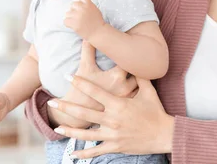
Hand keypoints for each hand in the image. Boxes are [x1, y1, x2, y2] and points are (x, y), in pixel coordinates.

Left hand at [47, 76, 173, 157]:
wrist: (164, 134)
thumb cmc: (156, 112)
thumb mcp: (149, 92)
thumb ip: (140, 76)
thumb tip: (135, 61)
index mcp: (118, 105)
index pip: (95, 92)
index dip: (80, 83)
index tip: (68, 76)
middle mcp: (112, 119)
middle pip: (84, 112)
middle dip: (67, 106)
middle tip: (52, 101)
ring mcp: (112, 135)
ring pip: (86, 133)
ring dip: (70, 130)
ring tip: (57, 126)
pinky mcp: (115, 146)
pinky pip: (96, 151)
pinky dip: (83, 154)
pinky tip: (72, 154)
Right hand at [48, 41, 137, 127]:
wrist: (78, 114)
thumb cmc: (81, 89)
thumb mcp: (84, 67)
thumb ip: (88, 49)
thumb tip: (89, 34)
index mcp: (117, 76)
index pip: (131, 59)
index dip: (133, 52)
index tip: (135, 46)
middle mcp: (126, 87)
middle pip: (140, 70)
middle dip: (139, 63)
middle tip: (142, 55)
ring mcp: (128, 98)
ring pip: (142, 83)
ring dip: (141, 76)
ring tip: (142, 67)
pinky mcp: (129, 106)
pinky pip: (140, 93)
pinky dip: (141, 87)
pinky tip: (139, 82)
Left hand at [64, 0, 105, 39]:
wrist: (98, 32)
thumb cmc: (97, 22)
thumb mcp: (94, 9)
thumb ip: (86, 5)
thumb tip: (74, 4)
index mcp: (88, 3)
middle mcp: (83, 7)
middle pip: (72, 5)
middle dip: (74, 11)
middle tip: (81, 18)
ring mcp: (78, 14)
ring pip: (68, 13)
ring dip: (71, 18)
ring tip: (80, 23)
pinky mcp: (74, 22)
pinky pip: (65, 21)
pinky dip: (68, 24)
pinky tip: (75, 26)